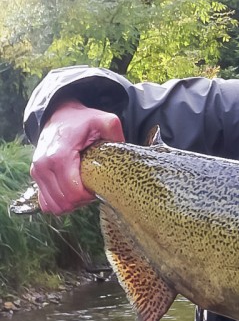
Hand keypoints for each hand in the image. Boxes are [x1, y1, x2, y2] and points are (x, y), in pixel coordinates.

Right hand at [30, 100, 124, 214]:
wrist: (59, 116)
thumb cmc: (81, 121)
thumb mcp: (102, 120)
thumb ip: (113, 129)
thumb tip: (121, 144)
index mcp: (59, 156)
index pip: (73, 192)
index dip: (89, 196)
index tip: (98, 187)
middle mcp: (44, 166)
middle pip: (65, 201)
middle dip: (82, 201)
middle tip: (92, 188)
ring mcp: (37, 172)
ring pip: (54, 205)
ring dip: (71, 203)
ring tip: (83, 190)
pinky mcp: (36, 177)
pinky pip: (45, 202)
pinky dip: (60, 202)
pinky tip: (71, 192)